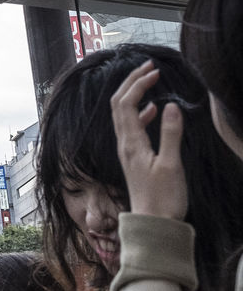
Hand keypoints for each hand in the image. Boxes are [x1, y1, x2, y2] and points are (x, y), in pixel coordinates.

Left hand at [111, 60, 187, 219]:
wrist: (153, 224)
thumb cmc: (163, 198)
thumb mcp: (171, 165)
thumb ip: (170, 135)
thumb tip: (169, 105)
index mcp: (130, 142)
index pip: (126, 103)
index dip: (137, 83)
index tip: (153, 71)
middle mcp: (124, 143)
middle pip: (119, 103)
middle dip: (131, 82)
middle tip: (148, 67)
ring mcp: (127, 150)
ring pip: (124, 114)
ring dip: (135, 94)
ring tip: (151, 81)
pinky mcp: (134, 157)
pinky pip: (132, 126)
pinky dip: (141, 112)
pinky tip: (154, 110)